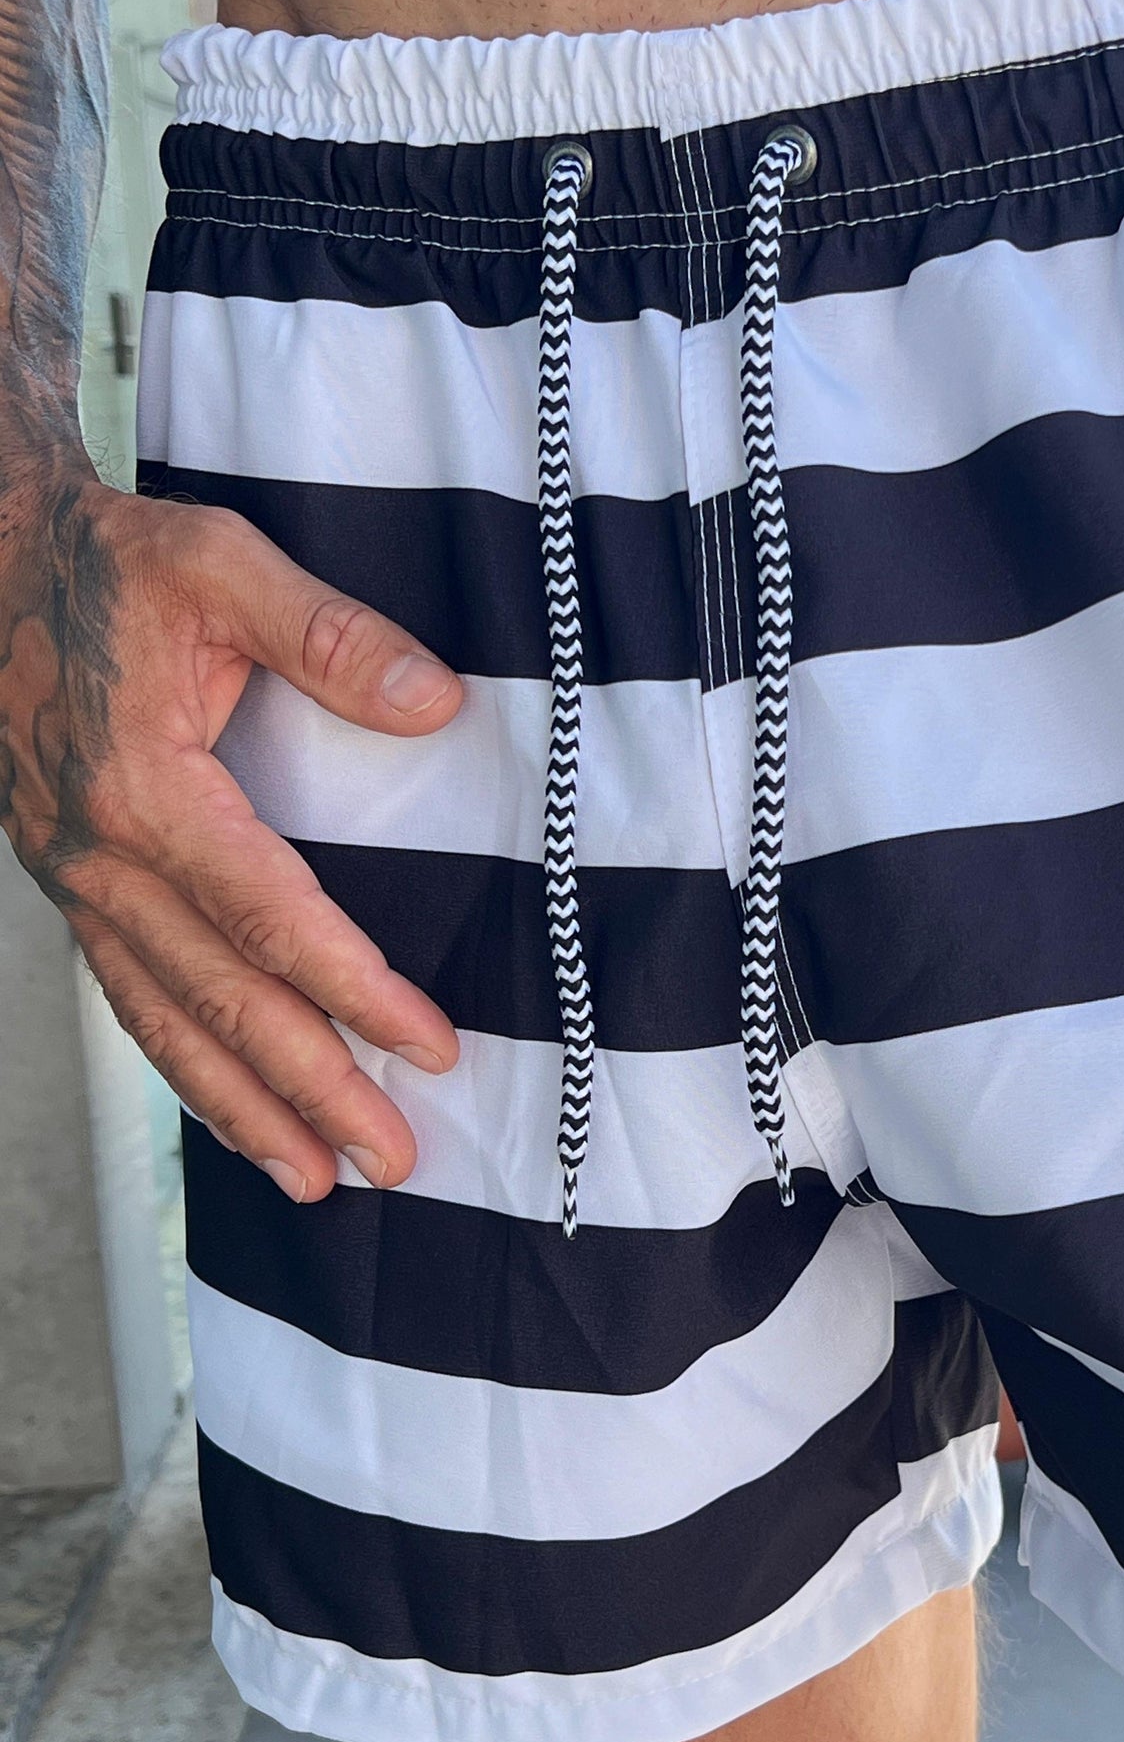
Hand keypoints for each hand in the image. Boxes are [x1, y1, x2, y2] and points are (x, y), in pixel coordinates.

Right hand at [0, 454, 462, 1199]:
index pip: (268, 919)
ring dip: (243, 1108)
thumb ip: (331, 635)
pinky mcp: (71, 884)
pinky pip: (129, 996)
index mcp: (143, 786)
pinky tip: (235, 1113)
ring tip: (316, 1181)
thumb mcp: (221, 563)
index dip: (351, 991)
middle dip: (310, 1089)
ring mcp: (75, 879)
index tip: (428, 1045)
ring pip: (163, 1020)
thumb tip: (436, 703)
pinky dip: (184, 1065)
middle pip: (219, 1000)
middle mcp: (99, 855)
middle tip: (388, 1159)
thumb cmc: (113, 560)